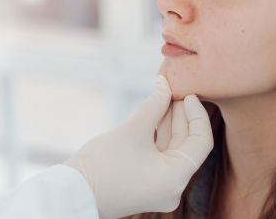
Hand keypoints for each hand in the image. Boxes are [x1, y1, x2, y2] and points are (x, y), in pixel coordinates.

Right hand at [63, 75, 213, 218]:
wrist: (73, 193)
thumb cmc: (102, 163)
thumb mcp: (133, 129)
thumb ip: (155, 104)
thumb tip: (164, 83)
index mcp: (176, 178)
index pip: (201, 142)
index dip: (197, 114)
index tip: (188, 94)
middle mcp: (174, 188)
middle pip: (188, 146)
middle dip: (182, 116)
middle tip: (174, 90)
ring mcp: (161, 189)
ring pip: (174, 151)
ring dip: (170, 124)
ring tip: (164, 98)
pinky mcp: (149, 187)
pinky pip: (163, 159)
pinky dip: (160, 138)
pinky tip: (155, 116)